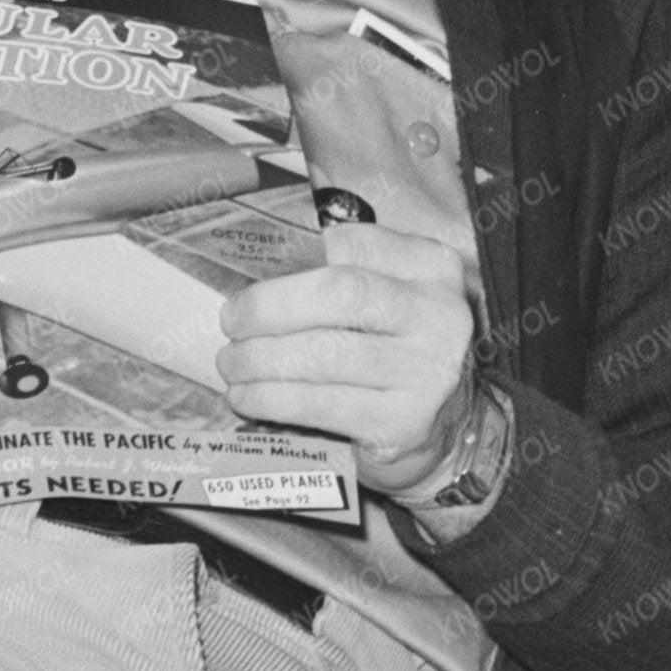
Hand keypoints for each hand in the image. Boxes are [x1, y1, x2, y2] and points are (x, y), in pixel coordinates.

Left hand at [211, 220, 492, 502]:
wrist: (439, 426)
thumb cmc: (388, 347)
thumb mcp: (379, 297)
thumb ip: (330, 272)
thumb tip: (244, 270)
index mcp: (430, 266)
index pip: (350, 244)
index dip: (289, 258)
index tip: (245, 275)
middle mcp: (439, 315)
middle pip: (340, 294)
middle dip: (270, 307)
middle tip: (231, 322)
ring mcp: (427, 371)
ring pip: (325, 354)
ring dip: (260, 359)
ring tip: (231, 363)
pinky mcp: (403, 422)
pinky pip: (320, 404)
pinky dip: (271, 399)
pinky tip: (246, 397)